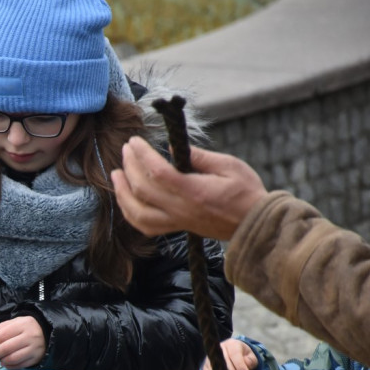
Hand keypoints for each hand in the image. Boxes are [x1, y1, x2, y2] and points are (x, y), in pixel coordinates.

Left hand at [0, 316, 45, 369]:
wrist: (46, 332)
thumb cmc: (26, 327)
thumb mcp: (15, 322)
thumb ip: (2, 328)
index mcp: (23, 325)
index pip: (2, 335)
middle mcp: (30, 336)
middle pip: (7, 348)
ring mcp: (35, 348)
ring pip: (13, 358)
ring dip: (2, 360)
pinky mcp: (36, 358)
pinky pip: (20, 365)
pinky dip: (10, 366)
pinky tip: (6, 363)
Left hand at [111, 136, 268, 239]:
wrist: (254, 225)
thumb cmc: (246, 192)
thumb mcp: (229, 166)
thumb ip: (199, 157)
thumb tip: (174, 148)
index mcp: (194, 191)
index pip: (157, 172)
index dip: (142, 155)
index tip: (135, 141)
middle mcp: (180, 209)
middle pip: (142, 189)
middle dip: (130, 166)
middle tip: (126, 149)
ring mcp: (176, 221)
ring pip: (137, 212)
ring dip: (122, 192)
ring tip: (116, 174)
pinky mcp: (175, 228)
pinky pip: (144, 226)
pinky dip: (129, 212)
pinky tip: (125, 199)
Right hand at [203, 338, 257, 369]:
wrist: (231, 355)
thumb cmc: (243, 357)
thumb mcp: (251, 357)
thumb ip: (251, 361)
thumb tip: (246, 366)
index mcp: (232, 344)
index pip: (235, 354)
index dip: (240, 365)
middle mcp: (219, 349)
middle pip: (224, 362)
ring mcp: (210, 358)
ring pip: (215, 369)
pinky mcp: (205, 367)